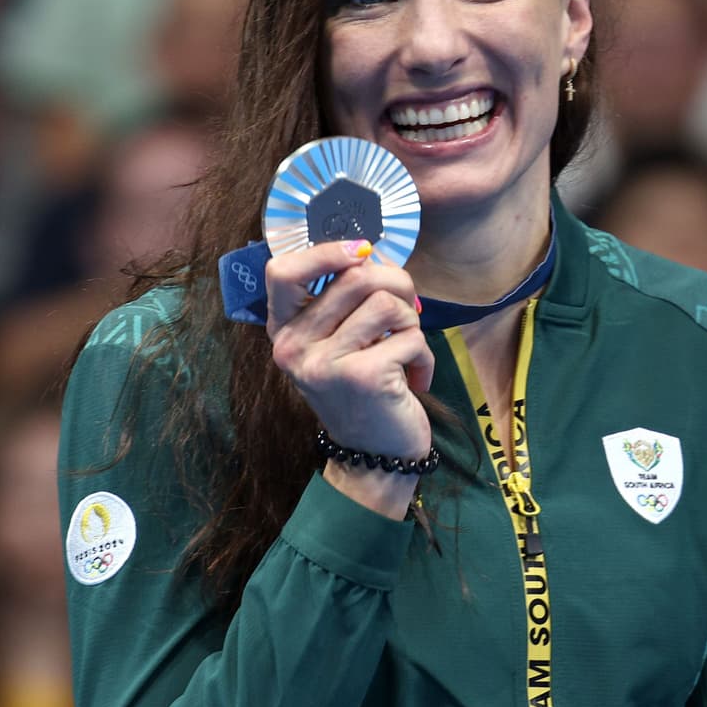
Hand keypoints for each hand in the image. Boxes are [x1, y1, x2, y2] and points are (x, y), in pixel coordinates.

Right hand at [266, 240, 433, 463]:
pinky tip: (414, 378)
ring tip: (406, 349)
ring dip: (411, 322)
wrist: (374, 456)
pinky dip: (424, 356)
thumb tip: (371, 252)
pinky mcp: (362, 377)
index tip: (361, 252)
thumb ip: (343, 301)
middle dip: (397, 285)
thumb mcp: (338, 343)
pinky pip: (410, 337)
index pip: (281, 271)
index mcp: (283, 331)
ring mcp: (324, 363)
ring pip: (387, 303)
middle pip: (356, 276)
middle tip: (406, 312)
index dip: (325, 251)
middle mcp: (294, 347)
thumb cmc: (362, 389)